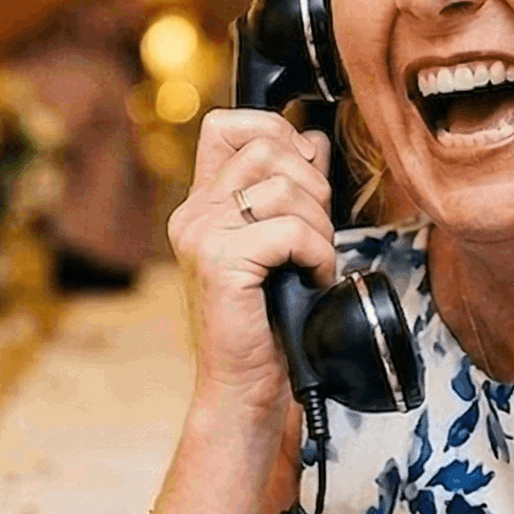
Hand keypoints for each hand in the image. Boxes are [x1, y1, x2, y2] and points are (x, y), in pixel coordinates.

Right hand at [169, 110, 337, 426]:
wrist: (246, 387)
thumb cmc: (267, 323)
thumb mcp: (280, 244)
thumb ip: (290, 192)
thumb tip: (312, 138)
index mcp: (201, 205)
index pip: (227, 125)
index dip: (274, 131)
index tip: (303, 172)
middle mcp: (193, 214)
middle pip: (267, 146)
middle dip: (311, 184)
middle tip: (315, 233)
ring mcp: (202, 235)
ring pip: (285, 186)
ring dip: (319, 226)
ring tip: (312, 263)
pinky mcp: (221, 261)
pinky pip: (292, 230)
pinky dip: (318, 255)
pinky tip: (311, 280)